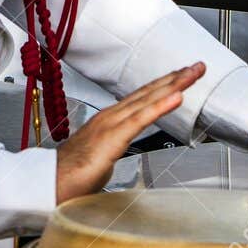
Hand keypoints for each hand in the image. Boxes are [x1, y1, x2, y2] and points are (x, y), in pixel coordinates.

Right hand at [54, 63, 205, 203]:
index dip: (163, 85)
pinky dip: (160, 106)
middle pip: (148, 92)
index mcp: (109, 120)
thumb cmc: (70, 174)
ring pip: (148, 99)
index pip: (142, 98)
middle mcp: (111, 116)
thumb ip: (111, 150)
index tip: (182, 77)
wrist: (50, 181)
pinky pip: (141, 119)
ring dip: (173, 85)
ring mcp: (112, 124)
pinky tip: (177, 96)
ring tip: (193, 73)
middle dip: (175, 78)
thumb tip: (115, 155)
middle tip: (197, 66)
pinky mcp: (113, 137)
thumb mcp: (100, 158)